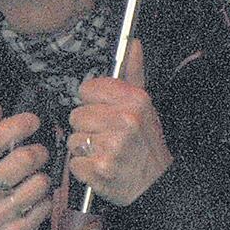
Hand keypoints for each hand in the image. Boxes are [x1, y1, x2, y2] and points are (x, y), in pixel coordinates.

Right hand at [0, 104, 53, 229]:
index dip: (16, 125)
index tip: (32, 120)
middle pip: (22, 159)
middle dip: (38, 151)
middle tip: (39, 151)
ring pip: (39, 182)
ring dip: (44, 176)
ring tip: (35, 177)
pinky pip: (45, 205)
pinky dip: (46, 199)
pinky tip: (35, 198)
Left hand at [69, 41, 172, 206]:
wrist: (157, 185)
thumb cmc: (147, 146)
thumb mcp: (146, 107)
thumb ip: (134, 74)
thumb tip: (132, 44)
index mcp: (134, 101)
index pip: (88, 89)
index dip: (94, 103)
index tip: (106, 114)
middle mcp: (124, 121)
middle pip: (76, 115)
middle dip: (88, 129)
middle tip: (108, 139)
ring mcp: (112, 146)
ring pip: (73, 139)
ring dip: (85, 150)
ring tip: (106, 154)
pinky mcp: (100, 168)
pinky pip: (73, 162)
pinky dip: (84, 169)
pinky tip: (102, 168)